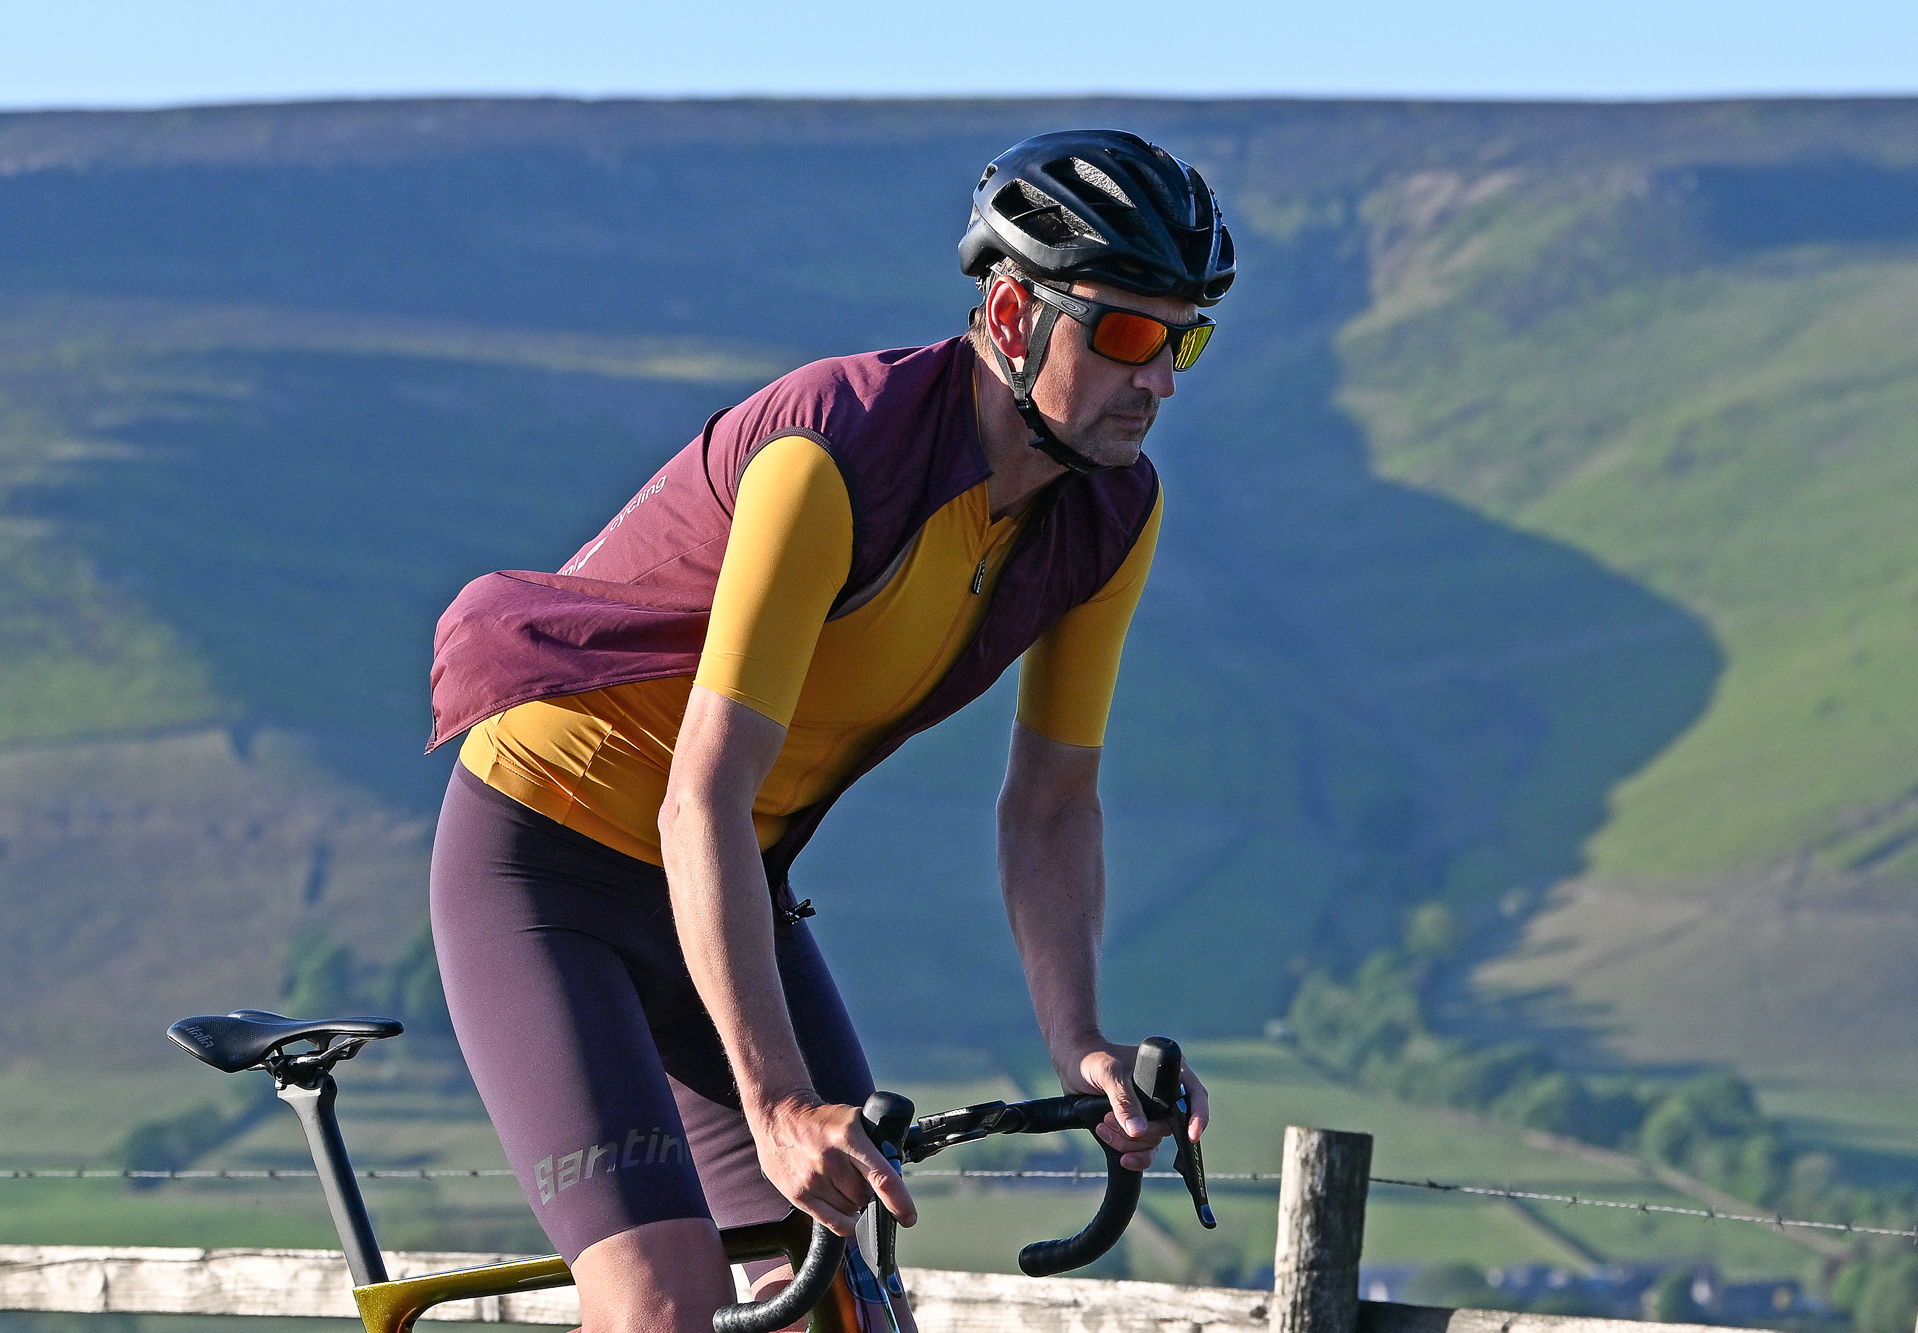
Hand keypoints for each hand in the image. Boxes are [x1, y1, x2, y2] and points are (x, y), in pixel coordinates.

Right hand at [753, 1094, 917, 1234]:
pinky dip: (844, 1222)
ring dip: (853, 1203)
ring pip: (850, 1210)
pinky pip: (831, 1222)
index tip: (909, 1216)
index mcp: (849, 1138)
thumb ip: (873, 1146)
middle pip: (865, 1197)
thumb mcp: (853, 1121)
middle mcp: (830, 1160)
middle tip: (858, 1178)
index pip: (882, 1177)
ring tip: (841, 1183)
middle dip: (869, 1193)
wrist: (780, 1115)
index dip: (899, 1201)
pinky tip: (847, 1215)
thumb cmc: (822, 1120)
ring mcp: (813, 1179)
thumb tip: (896, 1176)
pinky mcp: (798, 1194)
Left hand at [1057, 1041, 1209, 1171]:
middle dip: (1143, 1132)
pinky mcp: (1135, 1126)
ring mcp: (1150, 1113)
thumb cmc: (1092, 1058)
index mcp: (1168, 1073)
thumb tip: (1138, 1131)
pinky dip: (1130, 1154)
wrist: (1071, 1064)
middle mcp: (1163, 1095)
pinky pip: (1142, 1150)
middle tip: (1111, 1119)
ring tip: (1103, 1124)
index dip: (1198, 1116)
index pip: (1194, 1096)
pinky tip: (1115, 1148)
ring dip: (1129, 1142)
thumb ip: (1123, 1099)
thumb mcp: (1109, 1073)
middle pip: (1170, 1127)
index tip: (1191, 1135)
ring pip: (1153, 1141)